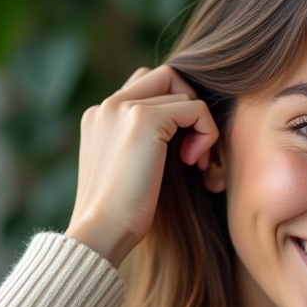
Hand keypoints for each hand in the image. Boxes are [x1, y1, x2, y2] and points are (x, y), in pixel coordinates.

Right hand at [65, 65, 219, 268]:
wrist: (100, 230)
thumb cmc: (119, 215)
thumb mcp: (127, 170)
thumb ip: (142, 144)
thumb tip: (181, 134)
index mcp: (99, 116)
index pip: (146, 85)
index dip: (173, 109)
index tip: (180, 149)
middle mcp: (108, 105)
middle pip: (166, 76)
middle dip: (190, 107)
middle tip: (195, 149)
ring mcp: (122, 108)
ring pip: (182, 89)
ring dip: (200, 125)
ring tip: (194, 162)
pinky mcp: (143, 119)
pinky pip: (195, 107)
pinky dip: (206, 133)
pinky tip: (194, 163)